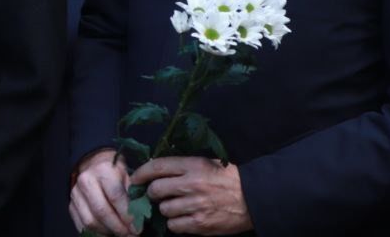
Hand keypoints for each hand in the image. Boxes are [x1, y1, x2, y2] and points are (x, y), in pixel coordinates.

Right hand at [70, 149, 136, 235]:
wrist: (93, 165)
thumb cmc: (115, 172)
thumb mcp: (128, 174)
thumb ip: (134, 193)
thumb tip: (140, 215)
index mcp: (103, 170)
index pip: (116, 197)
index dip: (127, 216)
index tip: (137, 228)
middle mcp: (86, 181)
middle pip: (101, 211)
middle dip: (118, 228)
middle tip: (131, 235)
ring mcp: (76, 194)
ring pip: (90, 221)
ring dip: (108, 232)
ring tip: (121, 234)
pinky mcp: (71, 205)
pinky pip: (82, 226)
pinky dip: (97, 234)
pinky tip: (109, 233)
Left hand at [133, 156, 251, 234]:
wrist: (254, 198)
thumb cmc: (229, 178)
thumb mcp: (206, 163)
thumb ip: (183, 166)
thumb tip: (157, 171)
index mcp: (193, 165)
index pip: (157, 166)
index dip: (141, 173)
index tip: (135, 178)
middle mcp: (192, 184)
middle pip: (156, 190)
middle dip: (153, 193)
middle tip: (157, 195)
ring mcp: (196, 205)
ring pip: (164, 209)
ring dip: (166, 209)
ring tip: (176, 206)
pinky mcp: (201, 224)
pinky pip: (175, 226)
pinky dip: (175, 223)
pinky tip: (183, 218)